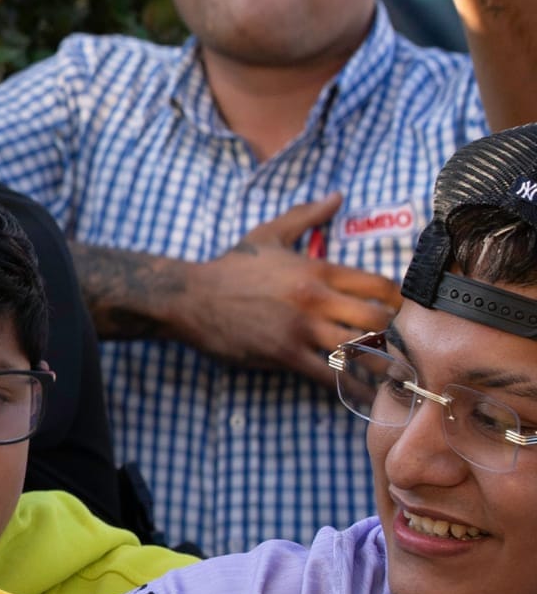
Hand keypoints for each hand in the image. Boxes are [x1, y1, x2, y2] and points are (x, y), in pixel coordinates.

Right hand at [182, 194, 399, 382]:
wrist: (190, 297)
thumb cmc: (231, 266)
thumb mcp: (270, 233)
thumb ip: (308, 215)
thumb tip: (337, 196)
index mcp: (318, 269)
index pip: (377, 284)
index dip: (399, 301)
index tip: (404, 312)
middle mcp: (315, 299)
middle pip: (376, 319)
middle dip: (393, 334)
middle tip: (400, 345)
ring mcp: (300, 329)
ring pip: (356, 350)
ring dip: (378, 364)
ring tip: (393, 373)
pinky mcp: (284, 354)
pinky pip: (327, 376)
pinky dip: (351, 390)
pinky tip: (366, 397)